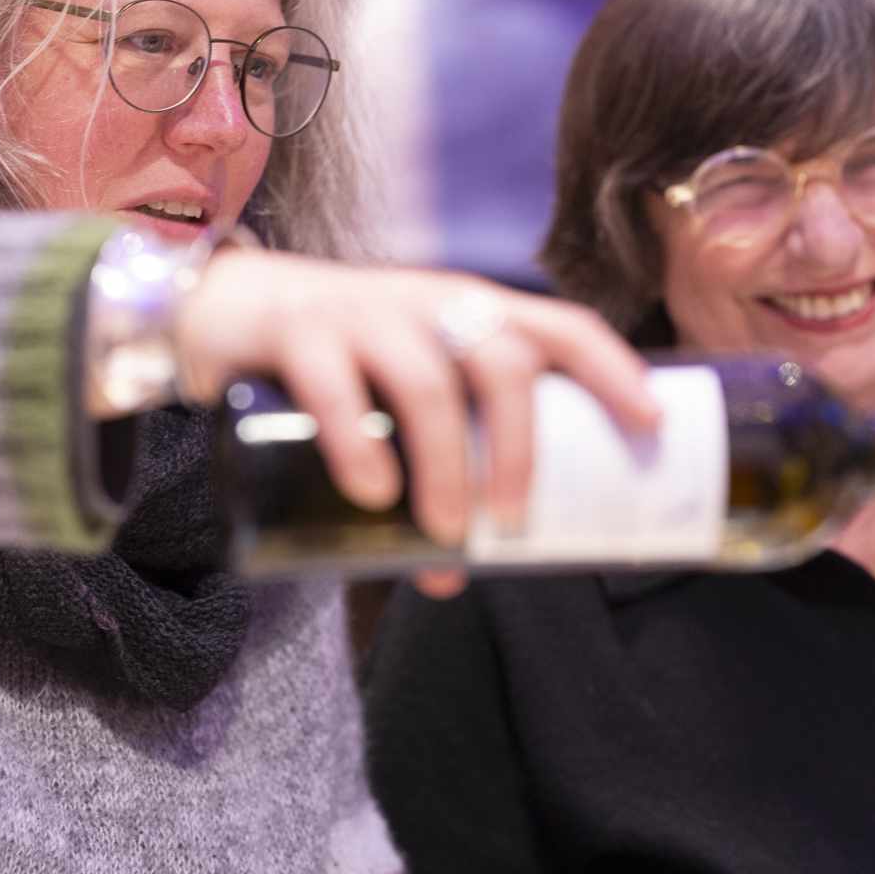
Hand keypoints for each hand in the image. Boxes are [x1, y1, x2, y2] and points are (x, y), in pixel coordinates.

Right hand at [176, 249, 659, 595]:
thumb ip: (433, 462)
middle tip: (511, 524)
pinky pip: (334, 385)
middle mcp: (426, 302)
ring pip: (426, 380)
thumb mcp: (400, 391)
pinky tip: (371, 494)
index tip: (652, 426)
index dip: (613, 369)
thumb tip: (463, 571)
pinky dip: (359, 444)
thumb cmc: (339, 368)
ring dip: (447, 465)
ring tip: (445, 536)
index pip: (560, 326)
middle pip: (501, 361)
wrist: (222, 309)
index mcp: (470, 311)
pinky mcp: (297, 330)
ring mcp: (361, 311)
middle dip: (519, 448)